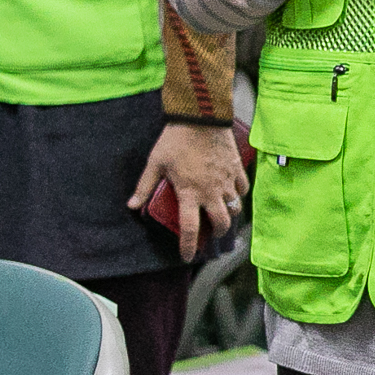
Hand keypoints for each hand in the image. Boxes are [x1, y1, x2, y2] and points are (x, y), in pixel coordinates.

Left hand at [126, 121, 249, 261]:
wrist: (200, 118)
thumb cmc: (174, 140)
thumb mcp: (155, 163)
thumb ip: (144, 186)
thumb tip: (132, 206)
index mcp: (190, 193)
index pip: (191, 228)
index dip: (189, 246)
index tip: (188, 256)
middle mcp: (211, 192)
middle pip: (221, 224)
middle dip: (217, 234)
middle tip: (210, 235)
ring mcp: (227, 182)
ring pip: (235, 209)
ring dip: (228, 215)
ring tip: (220, 215)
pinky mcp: (237, 171)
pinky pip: (243, 190)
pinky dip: (238, 196)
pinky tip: (230, 194)